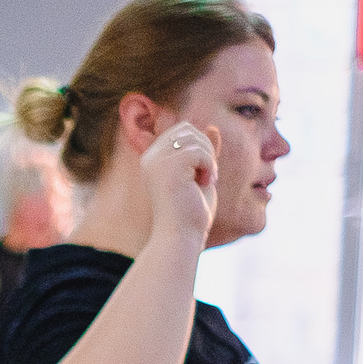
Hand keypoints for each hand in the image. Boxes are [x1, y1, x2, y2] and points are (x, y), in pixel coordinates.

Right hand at [143, 121, 218, 245]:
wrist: (181, 236)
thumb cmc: (190, 213)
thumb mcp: (200, 176)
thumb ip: (203, 152)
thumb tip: (212, 127)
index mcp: (152, 160)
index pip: (181, 130)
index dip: (200, 145)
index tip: (203, 172)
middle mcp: (150, 158)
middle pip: (187, 129)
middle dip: (205, 148)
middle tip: (208, 175)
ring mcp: (157, 161)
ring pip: (194, 138)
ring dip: (209, 158)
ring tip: (207, 180)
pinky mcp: (168, 167)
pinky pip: (198, 151)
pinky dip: (209, 165)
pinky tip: (206, 183)